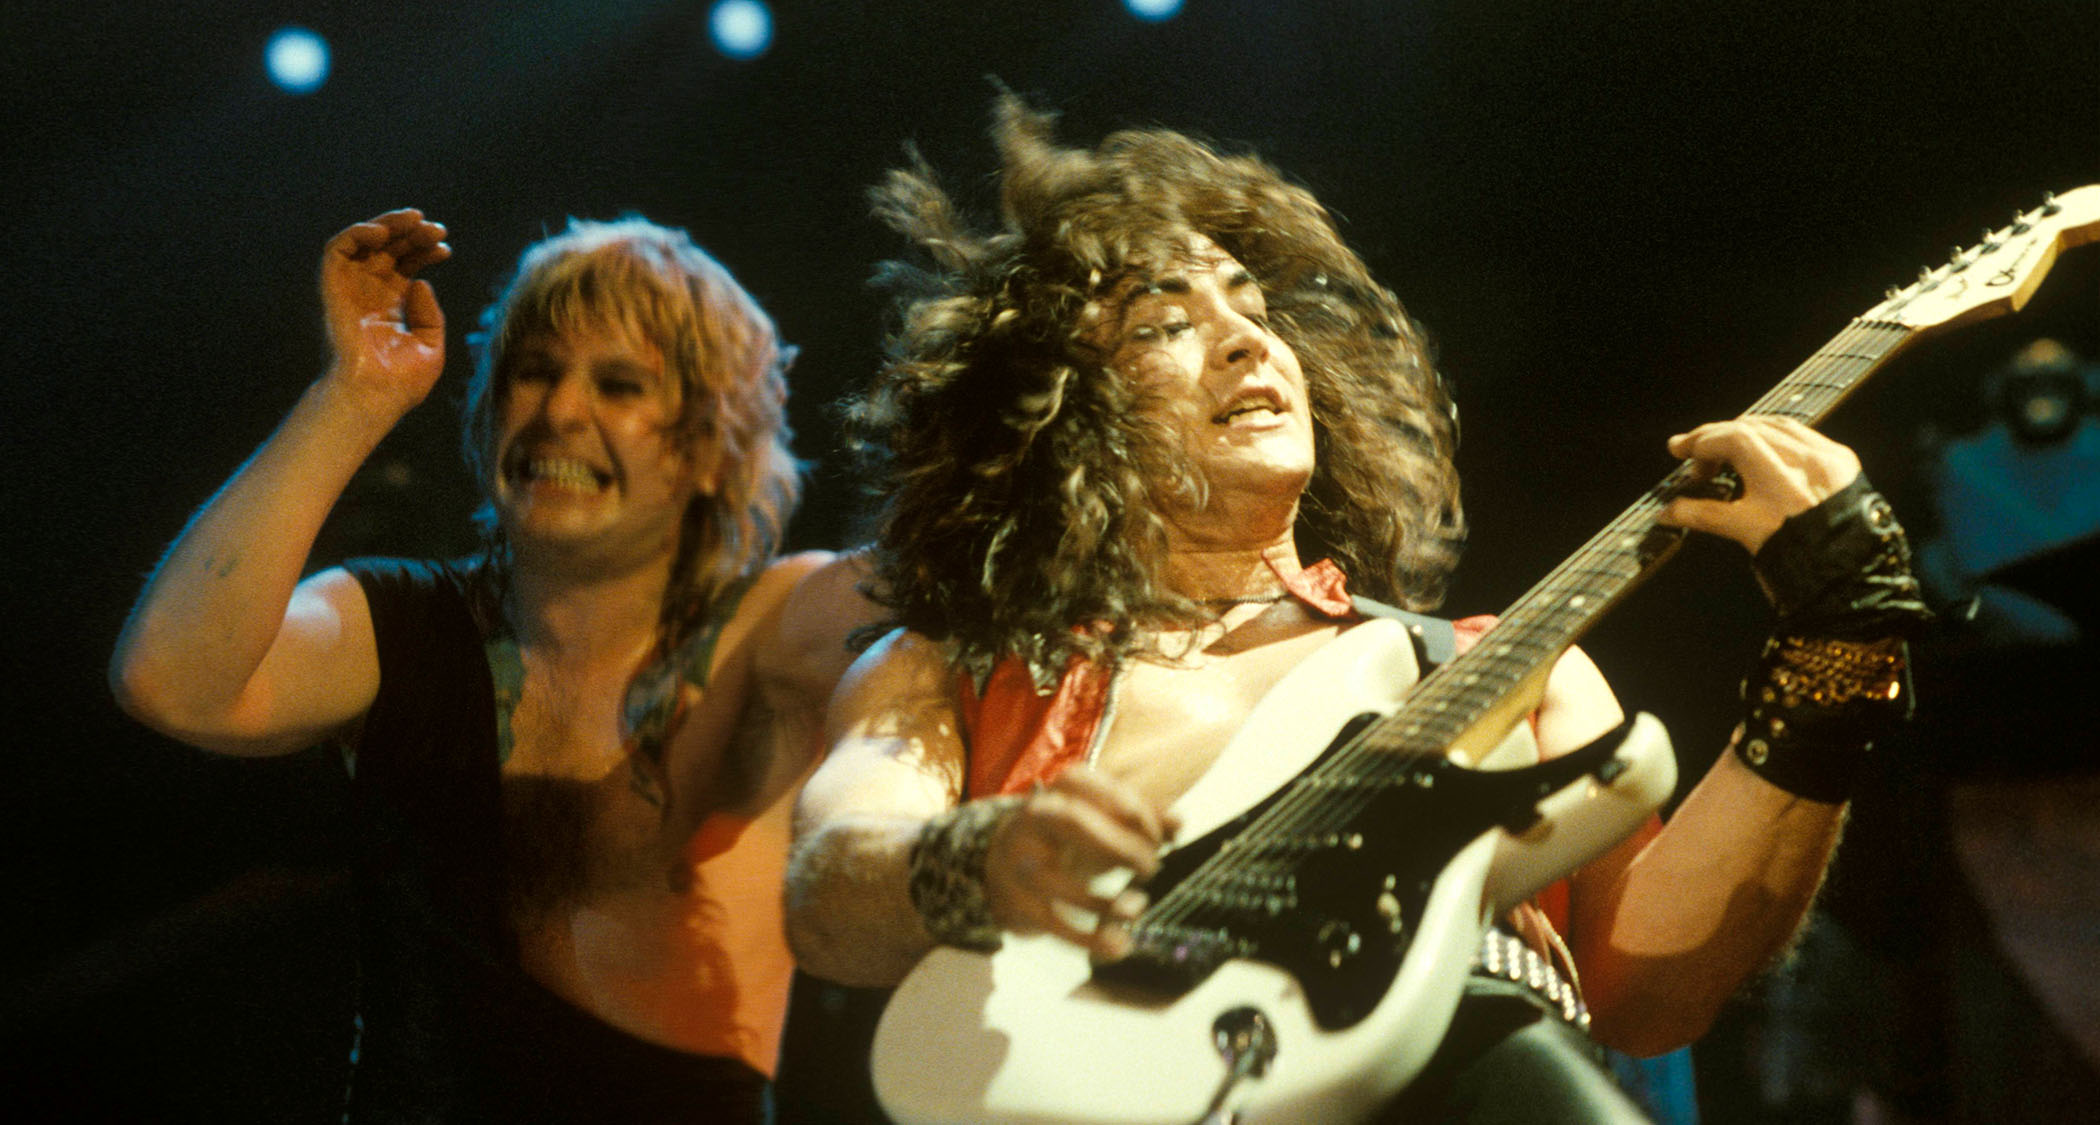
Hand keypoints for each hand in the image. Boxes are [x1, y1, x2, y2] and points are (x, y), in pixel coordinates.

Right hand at [319, 209, 450, 417]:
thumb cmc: (400, 384)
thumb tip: (420, 282)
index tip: (445, 247)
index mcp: (390, 306)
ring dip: (389, 225)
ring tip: (416, 220)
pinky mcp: (332, 288)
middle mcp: (369, 294)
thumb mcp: (429, 348)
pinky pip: (337, 250)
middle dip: (413, 234)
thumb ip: (430, 315)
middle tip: (436, 228)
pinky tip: (383, 232)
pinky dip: (357, 233)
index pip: (406, 266)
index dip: (425, 251)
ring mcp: (350, 290)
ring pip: (364, 243)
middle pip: (389, 250)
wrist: (373, 397)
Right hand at [982, 768, 1177, 960]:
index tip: (1159, 839)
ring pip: (1058, 880)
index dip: (1136, 814)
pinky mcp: (1018, 903)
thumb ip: (1143, 820)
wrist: (1005, 863)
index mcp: (1060, 790)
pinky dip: (1090, 939)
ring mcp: (1020, 861)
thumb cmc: (1071, 837)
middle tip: (1151, 868)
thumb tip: (1178, 823)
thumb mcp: (1106, 821)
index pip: (1099, 790)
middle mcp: (1034, 819)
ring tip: (1138, 907)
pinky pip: (1054, 924)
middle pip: (1074, 822)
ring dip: (1106, 901)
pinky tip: (1120, 946)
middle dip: (1121, 846)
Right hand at [1659, 416, 1861, 553]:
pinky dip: (1772, 433)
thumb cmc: (1800, 557)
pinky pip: (1801, 432)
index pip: (1734, 441)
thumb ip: (1704, 515)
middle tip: (1692, 452)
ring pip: (1774, 425)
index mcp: (1781, 483)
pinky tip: (1758, 444)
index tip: (1680, 452)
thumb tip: (1669, 511)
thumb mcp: (1746, 535)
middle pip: (1750, 429)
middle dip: (1713, 436)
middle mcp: (1806, 464)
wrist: (1850, 572)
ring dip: (1741, 430)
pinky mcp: (1842, 460)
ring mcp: (1827, 459)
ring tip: (1721, 448)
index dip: (1701, 444)